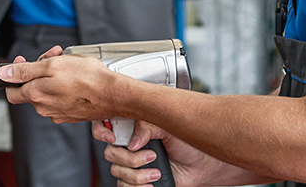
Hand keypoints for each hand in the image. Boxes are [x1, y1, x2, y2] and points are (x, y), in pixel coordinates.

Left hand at [0, 46, 122, 122]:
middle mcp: (44, 108)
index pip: (12, 92)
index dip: (14, 75)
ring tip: (68, 62)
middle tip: (53, 55)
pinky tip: (76, 76)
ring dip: (53, 74)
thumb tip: (3, 73)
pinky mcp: (71, 113)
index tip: (23, 62)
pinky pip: (61, 97)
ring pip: (48, 91)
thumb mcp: (52, 65)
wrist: (113, 94)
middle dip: (39, 68)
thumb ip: (24, 71)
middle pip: (32, 87)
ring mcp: (58, 112)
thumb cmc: (87, 78)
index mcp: (36, 95)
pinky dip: (64, 85)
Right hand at [99, 121, 249, 186]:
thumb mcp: (169, 126)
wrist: (205, 165)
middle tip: (152, 156)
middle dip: (130, 160)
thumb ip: (147, 126)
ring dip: (137, 176)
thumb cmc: (190, 142)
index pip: (106, 125)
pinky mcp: (138, 181)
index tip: (112, 138)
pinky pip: (124, 186)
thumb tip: (132, 143)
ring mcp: (133, 165)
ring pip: (117, 172)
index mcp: (134, 127)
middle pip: (110, 154)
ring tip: (157, 173)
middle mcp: (130, 145)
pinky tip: (152, 184)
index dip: (101, 130)